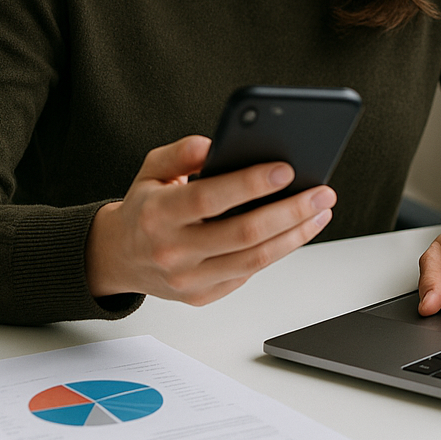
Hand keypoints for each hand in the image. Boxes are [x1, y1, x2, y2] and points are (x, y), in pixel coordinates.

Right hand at [85, 135, 335, 304]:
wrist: (117, 258)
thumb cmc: (144, 207)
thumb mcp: (152, 169)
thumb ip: (181, 152)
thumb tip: (214, 144)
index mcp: (158, 214)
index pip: (210, 198)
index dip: (250, 184)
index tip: (286, 169)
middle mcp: (173, 251)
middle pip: (243, 233)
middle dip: (290, 211)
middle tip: (322, 192)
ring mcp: (188, 279)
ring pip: (254, 259)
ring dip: (295, 234)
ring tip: (321, 210)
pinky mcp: (202, 295)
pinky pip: (249, 272)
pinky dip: (279, 250)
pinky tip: (299, 229)